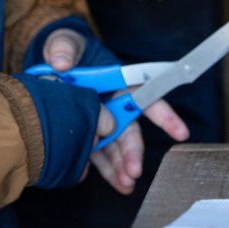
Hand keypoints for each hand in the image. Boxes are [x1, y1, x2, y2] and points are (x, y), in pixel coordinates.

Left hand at [42, 29, 189, 192]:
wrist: (48, 63)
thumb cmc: (65, 49)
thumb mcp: (64, 42)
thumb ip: (64, 49)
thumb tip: (62, 64)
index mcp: (117, 82)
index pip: (144, 98)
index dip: (164, 116)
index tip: (180, 133)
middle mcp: (113, 104)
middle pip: (129, 130)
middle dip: (134, 152)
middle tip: (134, 171)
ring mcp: (99, 121)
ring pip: (114, 147)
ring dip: (120, 167)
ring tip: (124, 185)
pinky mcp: (84, 133)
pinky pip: (94, 153)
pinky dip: (98, 168)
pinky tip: (97, 179)